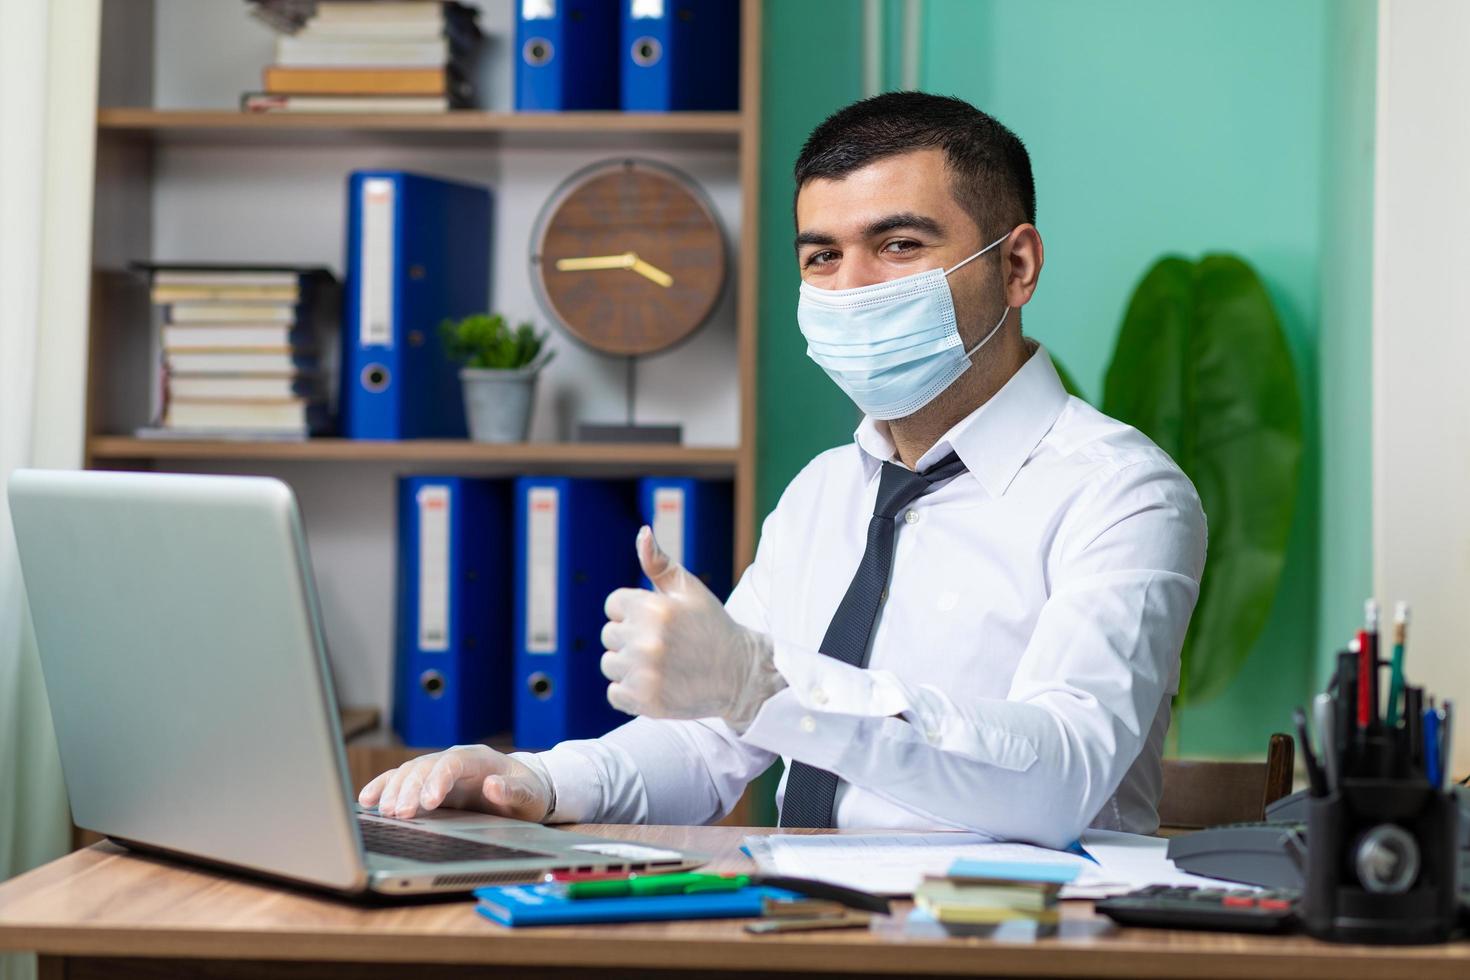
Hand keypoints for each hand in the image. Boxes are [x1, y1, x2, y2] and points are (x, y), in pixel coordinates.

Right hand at [357, 745, 552, 821]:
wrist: (523, 789)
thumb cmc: (527, 792)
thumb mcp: (528, 795)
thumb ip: (513, 791)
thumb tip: (493, 786)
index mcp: (479, 758)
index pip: (453, 763)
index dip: (438, 780)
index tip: (428, 802)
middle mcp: (454, 760)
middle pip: (425, 768)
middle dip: (410, 789)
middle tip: (399, 814)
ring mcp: (438, 770)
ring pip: (408, 773)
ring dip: (393, 790)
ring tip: (383, 812)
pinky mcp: (427, 784)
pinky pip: (401, 781)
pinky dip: (383, 787)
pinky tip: (367, 800)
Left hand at [600, 526, 783, 730]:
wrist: (741, 674)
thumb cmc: (712, 626)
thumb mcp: (690, 589)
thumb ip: (660, 562)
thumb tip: (642, 533)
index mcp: (655, 608)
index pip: (613, 605)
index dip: (633, 611)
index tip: (657, 621)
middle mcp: (647, 640)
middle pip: (609, 635)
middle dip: (631, 638)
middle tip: (664, 644)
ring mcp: (646, 673)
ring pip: (609, 664)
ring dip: (629, 666)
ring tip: (661, 665)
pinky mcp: (646, 701)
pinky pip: (614, 693)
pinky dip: (630, 692)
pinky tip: (657, 684)